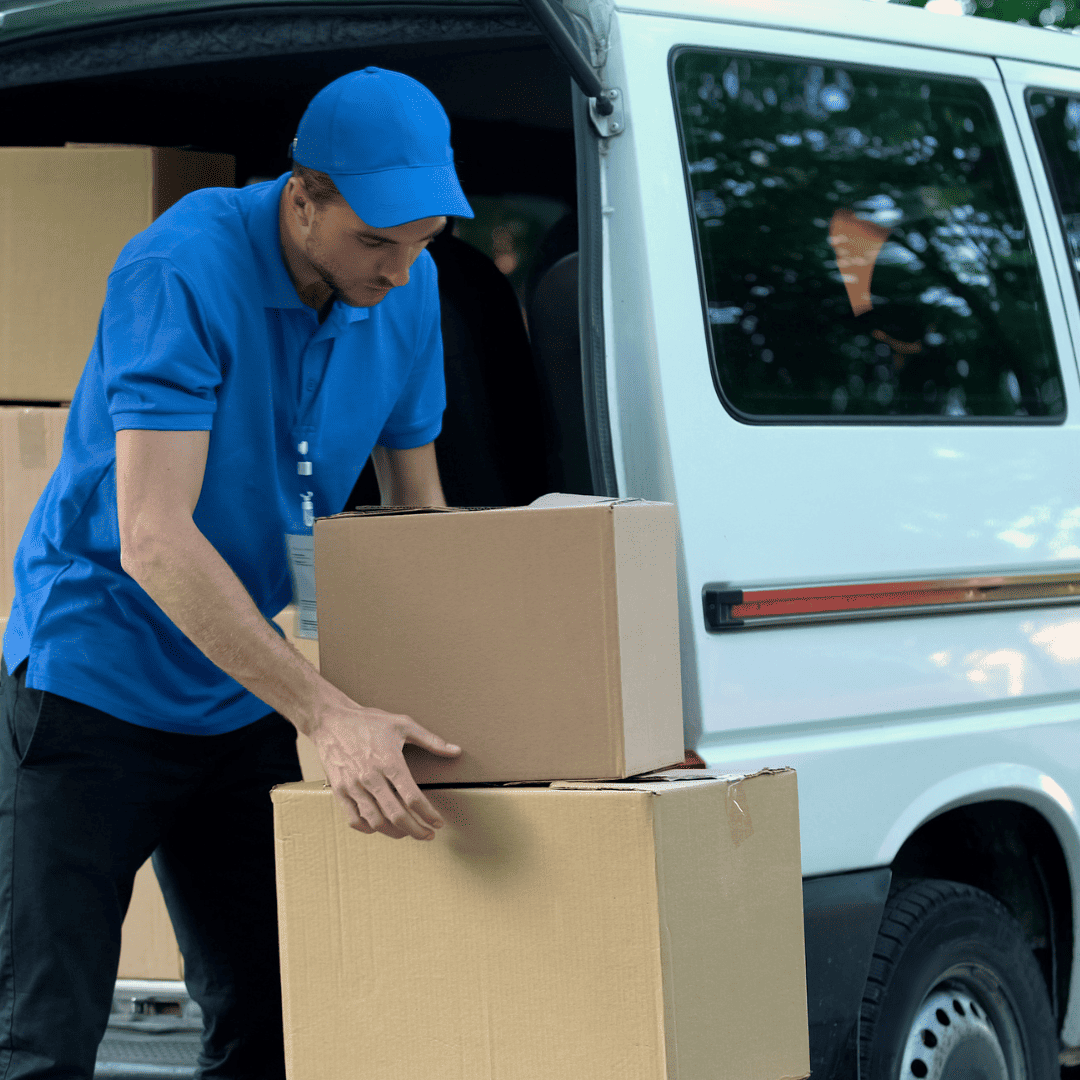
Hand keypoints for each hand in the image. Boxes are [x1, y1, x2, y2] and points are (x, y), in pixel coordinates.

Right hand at [308, 700, 460, 839]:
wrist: (330, 720)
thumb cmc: (368, 721)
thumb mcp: (403, 724)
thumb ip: (431, 740)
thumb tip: (456, 751)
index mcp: (389, 762)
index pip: (413, 798)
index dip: (429, 814)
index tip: (438, 822)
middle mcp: (371, 778)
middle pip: (396, 816)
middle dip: (416, 830)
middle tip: (428, 835)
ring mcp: (353, 786)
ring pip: (376, 822)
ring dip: (395, 833)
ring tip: (407, 832)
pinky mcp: (339, 791)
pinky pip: (354, 820)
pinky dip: (369, 829)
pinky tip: (380, 826)